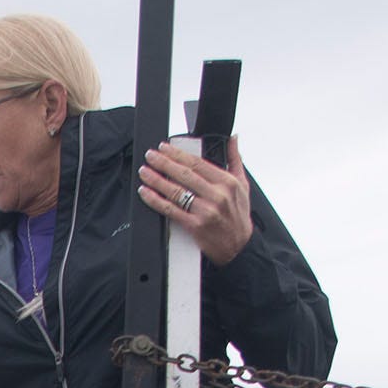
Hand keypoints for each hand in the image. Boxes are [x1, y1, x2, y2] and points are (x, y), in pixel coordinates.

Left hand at [138, 135, 252, 265]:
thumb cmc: (239, 217)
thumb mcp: (243, 185)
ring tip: (144, 172)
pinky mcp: (195, 226)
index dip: (178, 154)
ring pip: (175, 191)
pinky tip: (146, 193)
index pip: (197, 163)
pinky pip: (171, 210)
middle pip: (184, 174)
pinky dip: (156, 200)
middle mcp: (216, 195)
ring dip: (156, 180)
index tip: (164, 147)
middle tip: (150, 156)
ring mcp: (205, 211)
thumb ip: (235, 160)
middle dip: (163, 163)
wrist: (239, 247)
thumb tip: (233, 139)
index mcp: (226, 182)